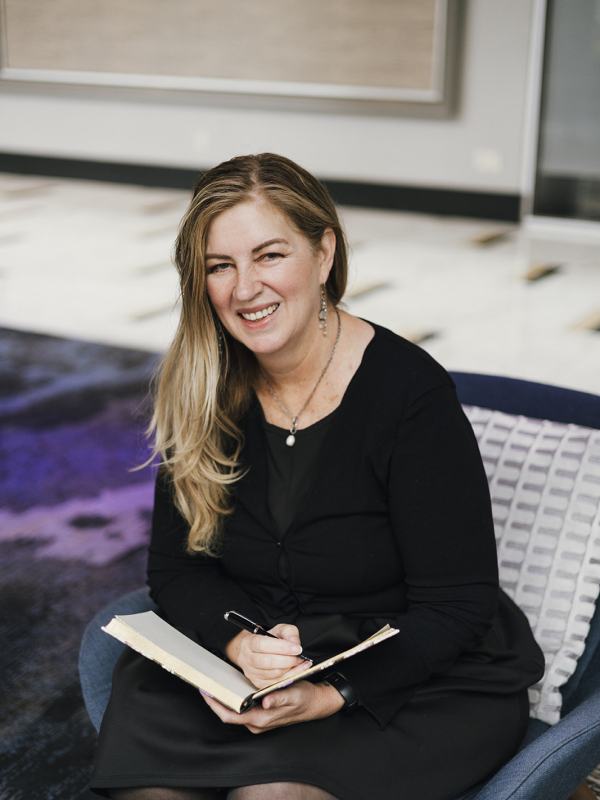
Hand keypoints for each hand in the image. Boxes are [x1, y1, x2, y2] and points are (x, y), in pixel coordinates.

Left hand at [201, 679, 345, 733]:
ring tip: (214, 684)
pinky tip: (230, 687)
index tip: (206, 692)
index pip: (232, 715)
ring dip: (224, 700)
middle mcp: (258, 723)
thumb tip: (266, 702)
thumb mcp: (294, 694)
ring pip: (235, 713)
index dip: (216, 705)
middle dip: (216, 702)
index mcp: (262, 719)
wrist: (315, 703)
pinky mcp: (261, 716)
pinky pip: (242, 710)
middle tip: (205, 685)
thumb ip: (279, 697)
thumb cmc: (305, 698)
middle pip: (229, 715)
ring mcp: (259, 721)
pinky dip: (233, 700)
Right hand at [224, 623, 310, 687]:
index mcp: (249, 643)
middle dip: (288, 660)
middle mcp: (247, 659)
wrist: (255, 651)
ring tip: (301, 662)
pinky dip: (290, 677)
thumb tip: (295, 644)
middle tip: (300, 656)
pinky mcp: (258, 684)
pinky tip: (298, 671)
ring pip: (273, 675)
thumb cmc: (268, 639)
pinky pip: (276, 684)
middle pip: (268, 662)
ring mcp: (252, 674)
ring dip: (290, 669)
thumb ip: (289, 633)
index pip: (262, 645)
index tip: (297, 648)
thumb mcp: (279, 629)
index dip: (281, 647)